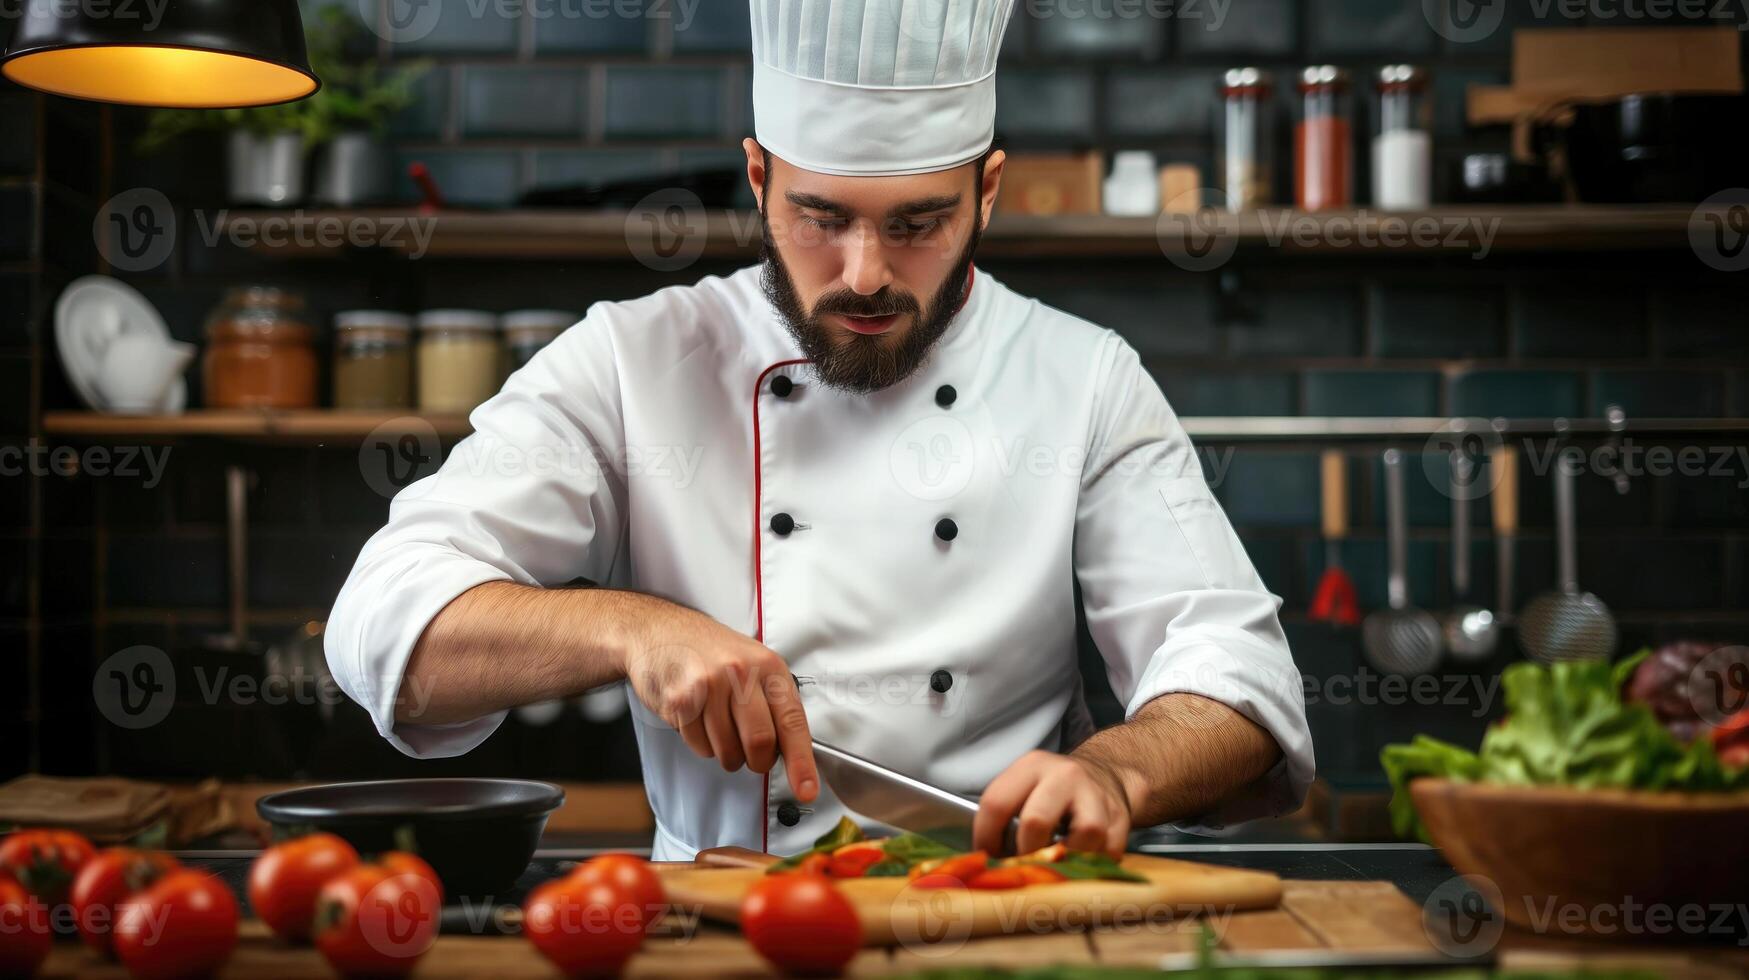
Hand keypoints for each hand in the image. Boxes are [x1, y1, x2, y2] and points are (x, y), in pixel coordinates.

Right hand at [620, 607, 817, 802]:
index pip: (792, 721)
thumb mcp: (753, 663)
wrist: (659, 631)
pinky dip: (699, 742)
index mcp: (768, 666)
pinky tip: (695, 716)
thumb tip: (793, 752)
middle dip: (756, 761)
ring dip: (724, 752)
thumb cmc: (710, 651)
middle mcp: (741, 673)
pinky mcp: (681, 700)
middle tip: (750, 755)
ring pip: (727, 751)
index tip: (806, 789)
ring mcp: (709, 685)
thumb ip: (773, 702)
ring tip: (716, 724)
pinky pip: (698, 746)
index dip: (801, 761)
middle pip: (759, 743)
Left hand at [973, 750, 1131, 856]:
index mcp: (1032, 766)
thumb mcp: (1025, 786)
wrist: (1105, 775)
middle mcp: (1065, 776)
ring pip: (1081, 837)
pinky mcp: (1120, 819)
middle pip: (1036, 821)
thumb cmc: (1053, 790)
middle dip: (1024, 853)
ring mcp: (1096, 796)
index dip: (985, 838)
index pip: (996, 803)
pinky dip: (1091, 865)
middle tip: (1021, 866)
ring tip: (1054, 863)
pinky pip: (1107, 853)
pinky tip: (1079, 862)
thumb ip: (1004, 813)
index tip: (986, 857)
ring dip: (1065, 859)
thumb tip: (985, 860)